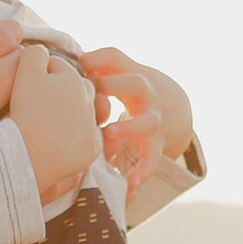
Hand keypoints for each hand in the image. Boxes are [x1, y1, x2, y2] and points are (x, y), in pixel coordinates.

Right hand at [10, 41, 100, 203]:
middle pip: (75, 88)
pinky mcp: (89, 150)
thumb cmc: (27, 110)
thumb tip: (40, 50)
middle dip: (60, 90)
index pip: (56, 66)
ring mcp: (90, 126)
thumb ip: (34, 54)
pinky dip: (73, 140)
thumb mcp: (25, 72)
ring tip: (46, 122)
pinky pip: (84, 140)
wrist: (32, 152)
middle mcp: (87, 100)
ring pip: (82, 113)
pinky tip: (57, 143)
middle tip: (37, 102)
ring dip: (68, 115)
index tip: (25, 83)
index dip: (39, 71)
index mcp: (72, 77)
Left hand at [80, 47, 193, 187]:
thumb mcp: (122, 72)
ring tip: (108, 134)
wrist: (177, 108)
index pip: (116, 58)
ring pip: (146, 123)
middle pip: (137, 84)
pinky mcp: (157, 144)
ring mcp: (154, 120)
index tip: (79, 65)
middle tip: (92, 91)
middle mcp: (147, 95)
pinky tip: (128, 185)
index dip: (97, 59)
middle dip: (115, 85)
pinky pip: (151, 159)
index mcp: (132, 74)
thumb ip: (96, 66)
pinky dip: (142, 172)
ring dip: (128, 127)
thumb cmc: (135, 89)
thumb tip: (66, 59)